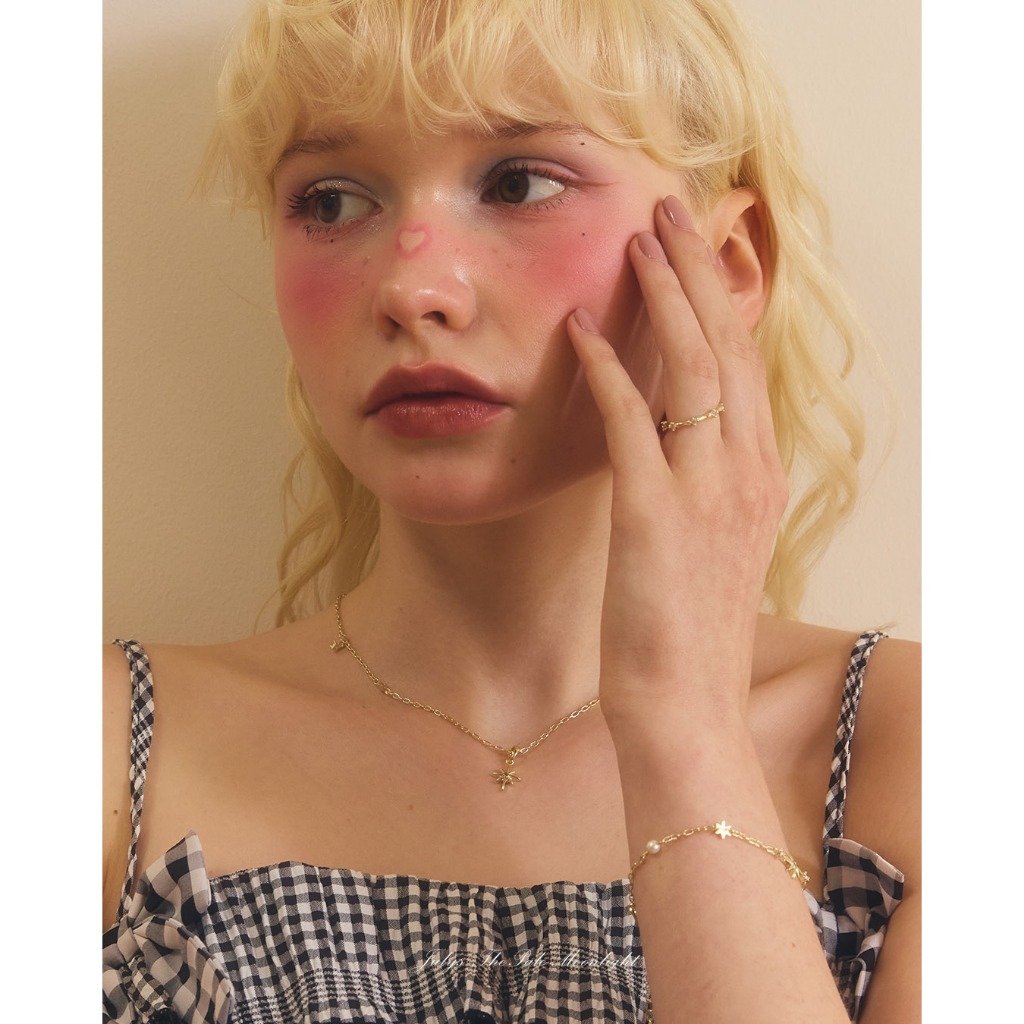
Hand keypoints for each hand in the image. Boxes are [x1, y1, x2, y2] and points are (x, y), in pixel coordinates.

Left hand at [567, 194, 787, 728]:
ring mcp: (705, 493)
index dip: (720, 298)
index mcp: (757, 477)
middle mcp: (744, 472)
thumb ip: (701, 487)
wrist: (688, 713)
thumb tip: (669, 442)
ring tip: (637, 238)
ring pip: (692, 368)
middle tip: (667, 210)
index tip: (695, 246)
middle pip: (726, 346)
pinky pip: (632, 424)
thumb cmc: (689, 635)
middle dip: (696, 270)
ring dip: (664, 296)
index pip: (743, 364)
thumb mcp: (711, 548)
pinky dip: (608, 371)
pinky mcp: (654, 518)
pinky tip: (581, 329)